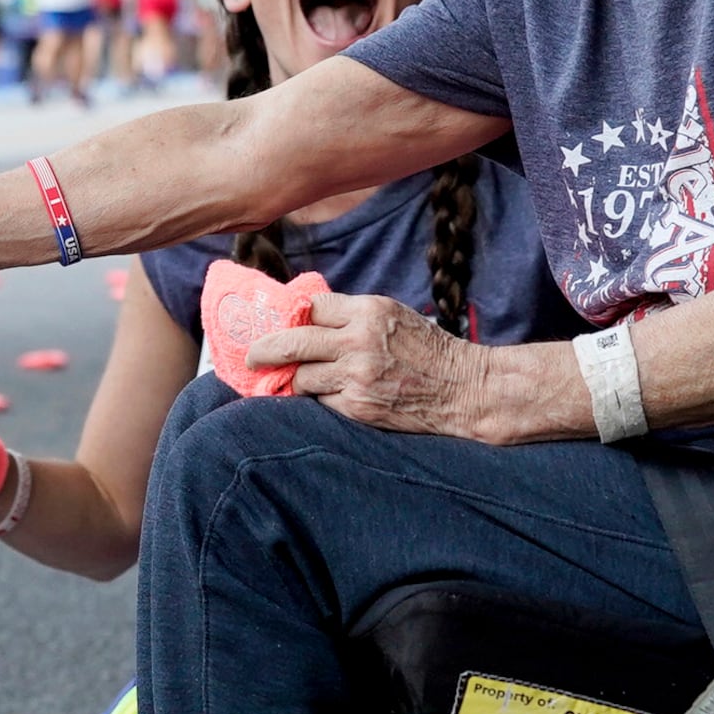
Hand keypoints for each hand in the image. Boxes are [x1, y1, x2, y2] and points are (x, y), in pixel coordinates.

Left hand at [244, 291, 488, 436]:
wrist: (462, 389)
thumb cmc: (427, 351)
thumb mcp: (393, 316)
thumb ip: (351, 316)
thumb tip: (304, 319)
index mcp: (368, 310)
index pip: (310, 307)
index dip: (293, 316)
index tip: (278, 324)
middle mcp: (359, 340)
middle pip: (291, 341)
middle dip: (263, 350)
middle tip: (250, 357)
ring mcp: (357, 376)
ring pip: (302, 376)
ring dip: (299, 379)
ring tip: (303, 380)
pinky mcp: (358, 406)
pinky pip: (321, 401)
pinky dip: (322, 399)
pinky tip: (334, 396)